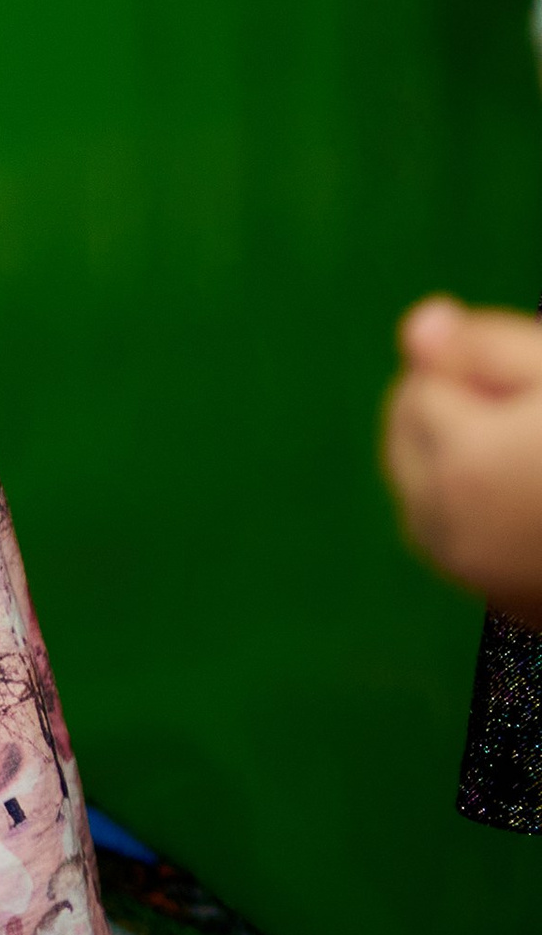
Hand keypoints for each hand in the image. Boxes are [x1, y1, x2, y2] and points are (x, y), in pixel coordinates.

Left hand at [383, 297, 541, 621]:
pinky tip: (536, 500)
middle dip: (449, 410)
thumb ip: (483, 345)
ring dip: (455, 460)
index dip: (482, 369)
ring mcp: (475, 576)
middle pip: (407, 439)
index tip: (538, 385)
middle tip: (533, 413)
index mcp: (464, 462)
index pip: (425, 382)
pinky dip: (477, 513)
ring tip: (533, 450)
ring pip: (424, 492)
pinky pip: (457, 540)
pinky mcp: (505, 605)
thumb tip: (415, 329)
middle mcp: (452, 529)